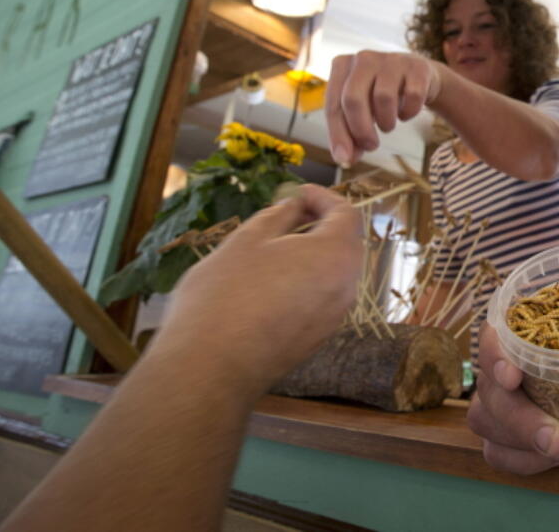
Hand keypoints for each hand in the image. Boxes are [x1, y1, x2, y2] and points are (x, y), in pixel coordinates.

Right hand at [149, 185, 363, 398]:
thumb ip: (279, 216)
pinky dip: (305, 281)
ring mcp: (334, 317)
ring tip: (273, 247)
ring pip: (332, 274)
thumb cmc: (226, 293)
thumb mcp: (248, 239)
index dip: (323, 197)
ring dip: (311, 254)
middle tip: (286, 215)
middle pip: (344, 244)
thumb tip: (294, 206)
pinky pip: (320, 299)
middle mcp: (346, 288)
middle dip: (320, 224)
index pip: (346, 214)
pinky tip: (271, 282)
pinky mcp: (317, 340)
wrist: (212, 366)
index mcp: (336, 255)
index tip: (297, 192)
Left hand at [326, 50, 442, 165]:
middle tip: (371, 146)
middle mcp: (364, 58)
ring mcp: (391, 60)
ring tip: (388, 125)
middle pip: (353, 98)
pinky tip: (405, 113)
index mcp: (342, 66)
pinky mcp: (416, 67)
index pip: (333, 104)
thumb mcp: (361, 111)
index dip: (338, 135)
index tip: (345, 159)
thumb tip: (345, 160)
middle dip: (360, 130)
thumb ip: (350, 133)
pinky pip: (412, 96)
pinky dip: (409, 112)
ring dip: (386, 122)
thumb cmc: (380, 94)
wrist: (417, 77)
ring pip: (383, 97)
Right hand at [465, 321, 558, 473]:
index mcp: (523, 330)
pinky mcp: (504, 435)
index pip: (491, 335)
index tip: (514, 375)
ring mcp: (498, 401)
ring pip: (484, 420)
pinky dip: (520, 460)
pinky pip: (495, 452)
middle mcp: (502, 363)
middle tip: (555, 437)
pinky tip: (550, 458)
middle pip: (488, 388)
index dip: (495, 354)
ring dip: (519, 439)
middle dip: (518, 416)